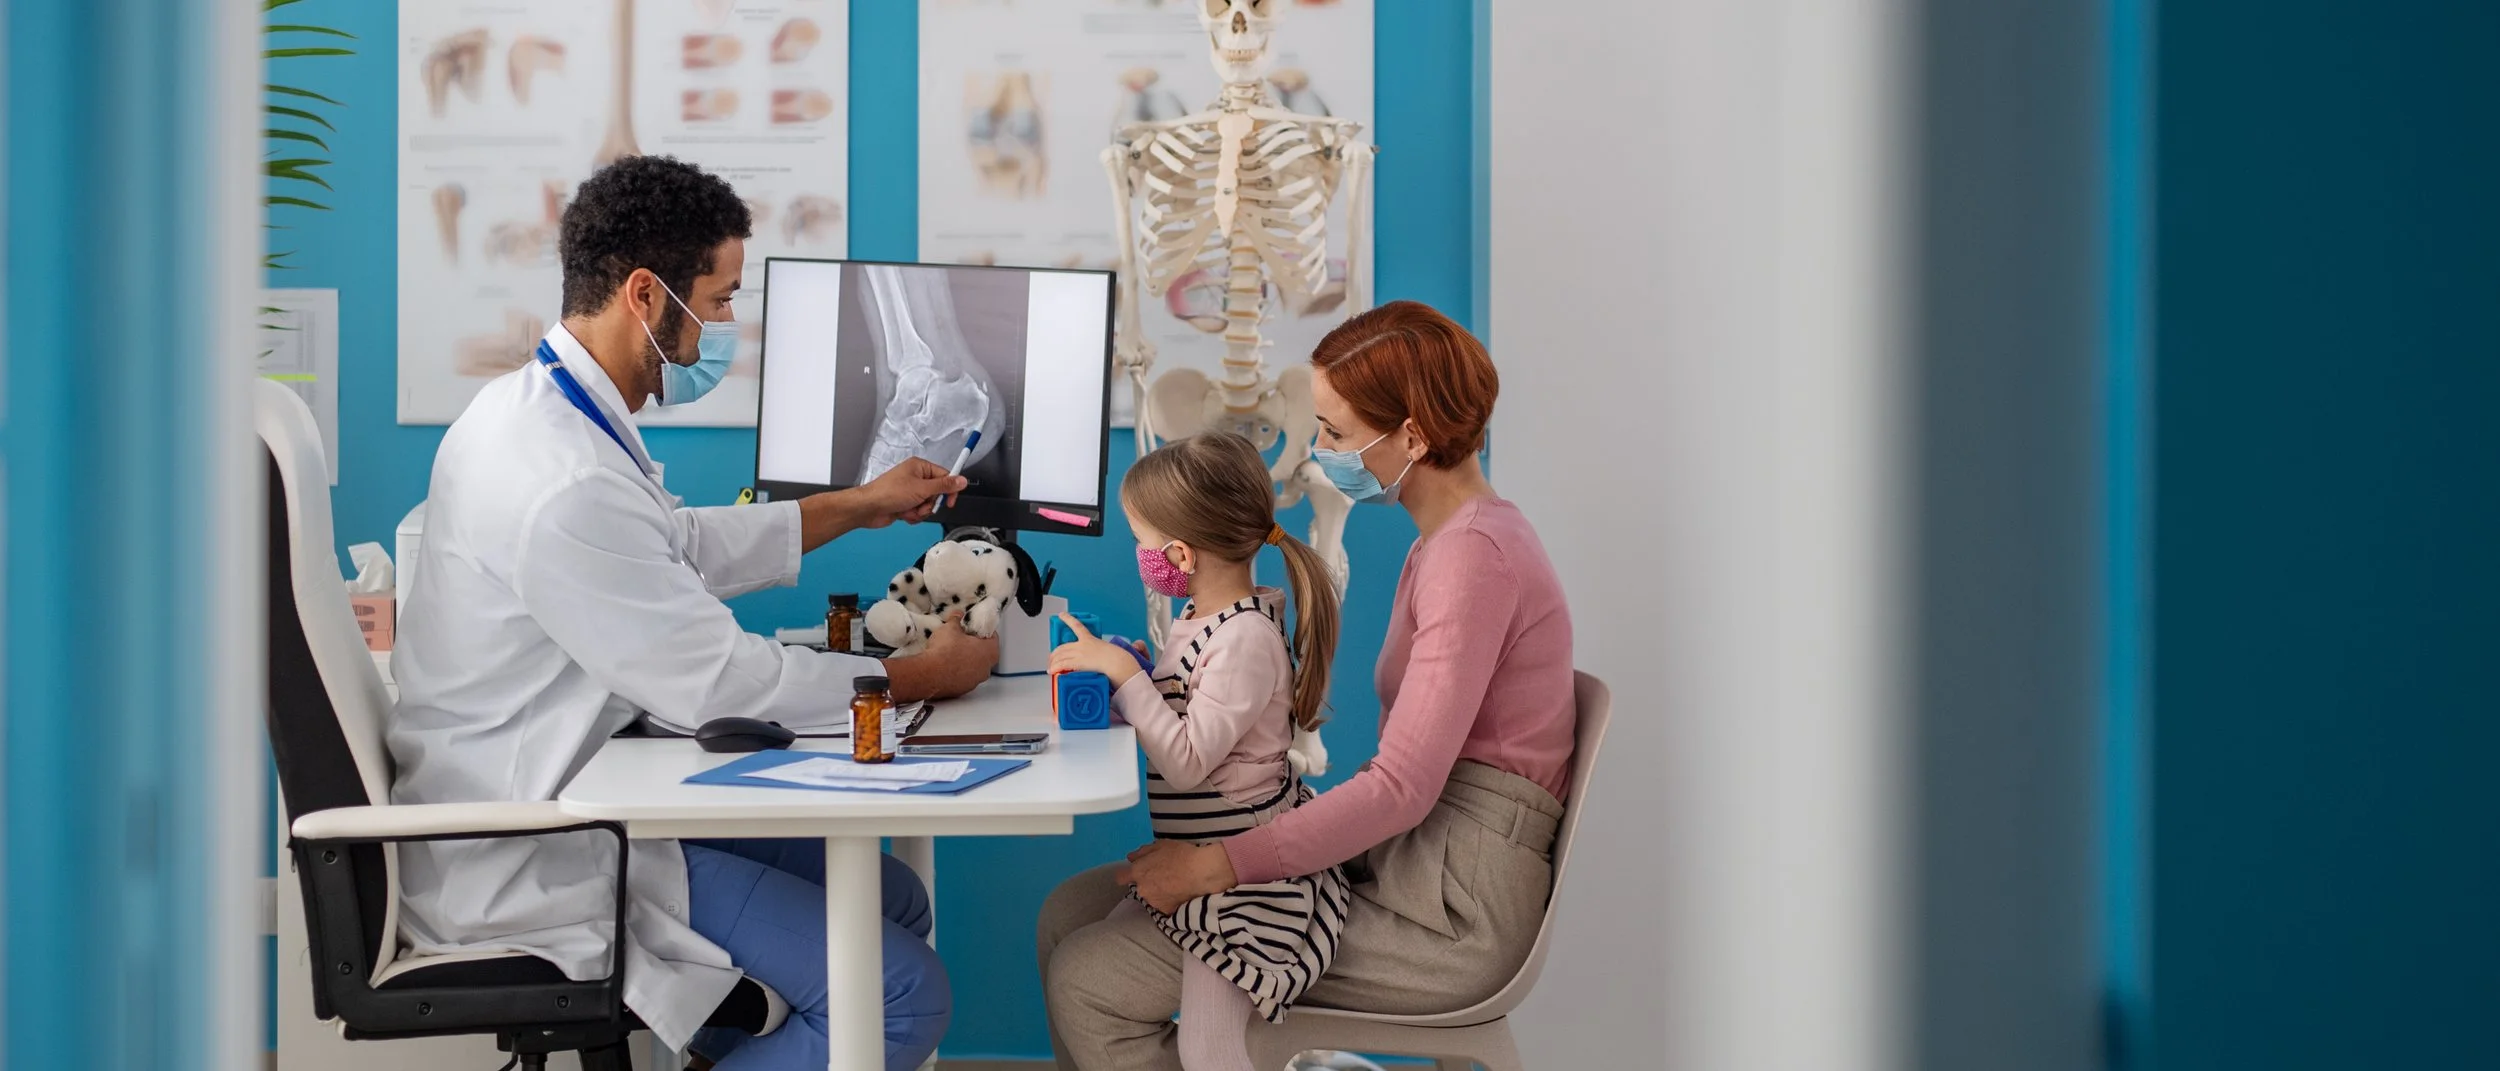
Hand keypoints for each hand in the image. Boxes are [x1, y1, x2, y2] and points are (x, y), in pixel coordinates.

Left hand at [796, 458, 967, 552]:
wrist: (869, 508)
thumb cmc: (889, 493)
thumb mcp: (922, 489)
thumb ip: (944, 486)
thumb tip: (962, 480)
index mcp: (919, 467)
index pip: (944, 476)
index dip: (949, 489)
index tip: (950, 500)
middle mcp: (915, 477)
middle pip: (937, 493)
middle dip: (930, 504)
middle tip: (921, 504)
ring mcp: (909, 491)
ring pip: (928, 505)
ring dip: (921, 511)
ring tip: (909, 509)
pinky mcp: (905, 504)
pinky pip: (918, 512)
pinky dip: (913, 516)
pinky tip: (903, 514)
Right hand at [886, 611, 995, 699]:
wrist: (929, 674)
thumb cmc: (945, 649)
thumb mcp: (950, 628)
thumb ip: (956, 620)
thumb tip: (957, 614)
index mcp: (991, 651)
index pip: (993, 637)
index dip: (982, 630)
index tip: (973, 627)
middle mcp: (987, 669)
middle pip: (984, 654)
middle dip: (974, 646)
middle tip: (962, 639)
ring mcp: (975, 682)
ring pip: (974, 667)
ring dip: (966, 661)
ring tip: (952, 653)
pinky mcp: (962, 690)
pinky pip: (963, 678)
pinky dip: (957, 672)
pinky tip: (946, 666)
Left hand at [1049, 614, 1144, 686]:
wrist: (1119, 665)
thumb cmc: (1121, 660)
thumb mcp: (1117, 651)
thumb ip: (1116, 651)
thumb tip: (1134, 649)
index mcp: (1091, 639)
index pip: (1077, 626)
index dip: (1068, 619)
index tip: (1062, 615)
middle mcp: (1082, 644)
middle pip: (1062, 646)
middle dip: (1055, 653)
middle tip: (1053, 659)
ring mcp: (1079, 653)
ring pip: (1060, 656)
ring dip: (1053, 662)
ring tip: (1051, 668)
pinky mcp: (1077, 662)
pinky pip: (1061, 664)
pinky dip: (1055, 667)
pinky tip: (1052, 671)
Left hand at [1115, 840, 1235, 913]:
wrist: (1202, 872)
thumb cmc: (1181, 854)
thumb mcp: (1160, 845)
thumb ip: (1142, 852)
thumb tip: (1131, 858)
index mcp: (1138, 872)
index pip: (1120, 877)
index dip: (1126, 874)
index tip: (1136, 872)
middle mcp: (1142, 889)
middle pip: (1139, 887)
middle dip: (1147, 882)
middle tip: (1163, 876)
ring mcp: (1153, 902)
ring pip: (1152, 897)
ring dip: (1158, 892)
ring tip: (1174, 885)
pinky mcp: (1166, 911)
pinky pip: (1164, 905)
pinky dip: (1169, 901)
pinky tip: (1180, 893)